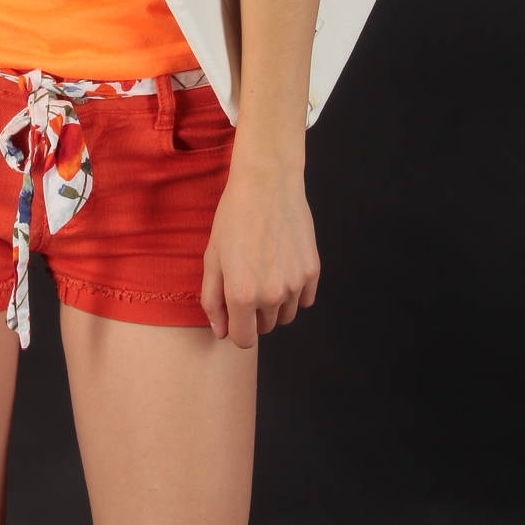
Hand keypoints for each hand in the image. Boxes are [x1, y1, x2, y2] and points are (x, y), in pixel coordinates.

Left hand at [201, 165, 319, 345]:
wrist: (266, 185)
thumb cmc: (234, 218)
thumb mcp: (212, 258)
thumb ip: (212, 300)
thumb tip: (222, 331)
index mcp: (241, 295)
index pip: (243, 339)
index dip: (236, 329)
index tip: (233, 313)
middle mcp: (271, 295)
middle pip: (265, 328)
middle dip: (254, 314)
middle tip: (246, 282)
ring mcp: (295, 284)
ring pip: (285, 315)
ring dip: (275, 304)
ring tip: (264, 272)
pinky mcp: (312, 272)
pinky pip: (304, 299)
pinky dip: (294, 292)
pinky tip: (282, 267)